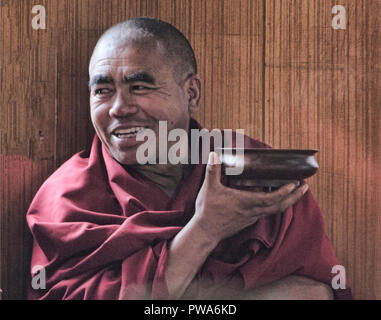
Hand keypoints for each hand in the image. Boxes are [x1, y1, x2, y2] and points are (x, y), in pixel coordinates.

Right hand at [193, 152, 308, 243]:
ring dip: (286, 202)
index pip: (271, 199)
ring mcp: (251, 218)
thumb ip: (212, 170)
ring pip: (274, 211)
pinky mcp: (248, 221)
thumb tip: (213, 154)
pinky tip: (273, 200)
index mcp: (245, 202)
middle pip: (279, 206)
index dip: (284, 193)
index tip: (294, 185)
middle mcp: (252, 211)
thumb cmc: (208, 211)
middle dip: (294, 197)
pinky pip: (266, 213)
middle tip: (304, 188)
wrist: (206, 232)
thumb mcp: (209, 188)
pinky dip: (275, 206)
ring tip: (293, 192)